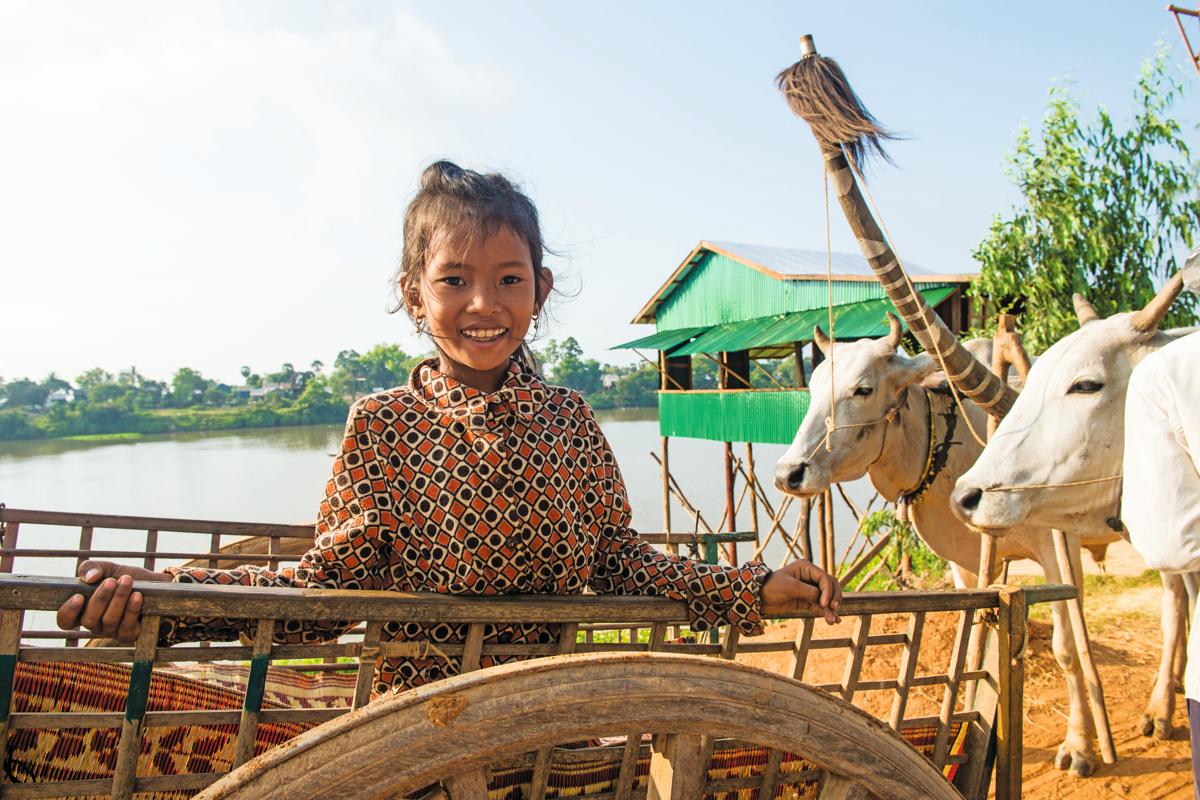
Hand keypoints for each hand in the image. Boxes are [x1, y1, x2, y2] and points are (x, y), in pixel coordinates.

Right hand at [56, 561, 170, 642]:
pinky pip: (126, 627)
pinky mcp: (129, 634)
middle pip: (89, 620)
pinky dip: (131, 609)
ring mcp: (111, 631)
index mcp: (82, 610)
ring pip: (109, 621)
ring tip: (127, 581)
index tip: (78, 596)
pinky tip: (137, 596)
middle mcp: (95, 624)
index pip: (65, 621)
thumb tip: (89, 577)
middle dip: (100, 598)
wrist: (153, 583)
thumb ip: (91, 568)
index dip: (68, 612)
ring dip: (118, 599)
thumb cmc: (123, 577)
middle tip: (112, 581)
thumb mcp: (106, 568)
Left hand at [760, 559, 841, 624]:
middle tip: (833, 609)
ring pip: (827, 597)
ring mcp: (810, 589)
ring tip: (832, 620)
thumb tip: (823, 600)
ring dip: (831, 608)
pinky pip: (821, 606)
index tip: (824, 603)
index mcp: (806, 568)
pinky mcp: (807, 601)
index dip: (828, 590)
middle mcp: (810, 577)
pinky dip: (827, 612)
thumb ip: (808, 592)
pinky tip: (834, 620)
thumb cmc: (771, 587)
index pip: (824, 578)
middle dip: (834, 597)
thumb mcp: (789, 587)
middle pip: (831, 586)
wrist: (759, 598)